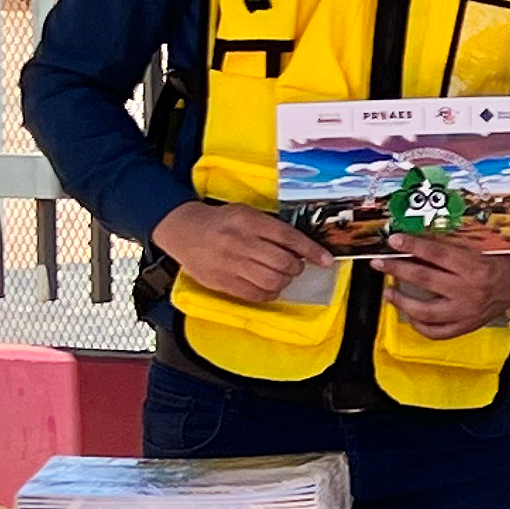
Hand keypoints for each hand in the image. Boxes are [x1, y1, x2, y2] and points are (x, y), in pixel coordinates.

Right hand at [154, 198, 321, 305]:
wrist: (183, 230)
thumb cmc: (221, 222)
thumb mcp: (247, 213)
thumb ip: (271, 228)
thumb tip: (300, 247)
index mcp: (249, 221)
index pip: (288, 238)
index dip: (311, 251)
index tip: (326, 260)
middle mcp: (241, 243)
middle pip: (283, 262)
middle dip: (297, 267)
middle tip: (295, 265)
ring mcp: (231, 264)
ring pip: (272, 281)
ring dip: (285, 281)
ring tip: (282, 275)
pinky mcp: (223, 282)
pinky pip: (256, 295)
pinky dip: (270, 293)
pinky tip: (269, 286)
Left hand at [386, 238, 509, 338]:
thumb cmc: (505, 260)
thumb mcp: (483, 246)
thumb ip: (454, 246)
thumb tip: (421, 242)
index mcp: (475, 267)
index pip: (436, 254)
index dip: (412, 246)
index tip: (394, 241)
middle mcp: (469, 291)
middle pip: (424, 280)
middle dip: (397, 270)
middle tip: (380, 263)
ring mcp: (467, 312)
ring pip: (425, 312)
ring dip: (402, 302)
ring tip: (389, 294)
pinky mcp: (467, 326)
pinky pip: (438, 332)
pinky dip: (420, 326)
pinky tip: (410, 316)